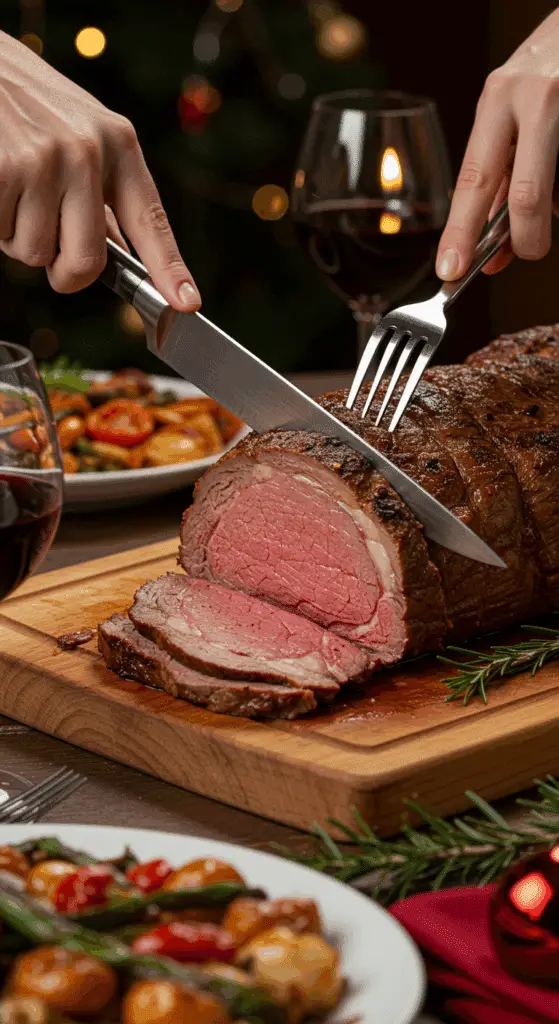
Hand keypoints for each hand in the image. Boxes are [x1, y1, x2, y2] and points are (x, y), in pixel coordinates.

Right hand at [0, 31, 200, 310]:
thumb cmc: (32, 106)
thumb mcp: (83, 136)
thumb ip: (106, 195)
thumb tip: (123, 256)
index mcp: (119, 145)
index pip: (151, 221)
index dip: (170, 270)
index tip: (186, 304)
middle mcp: (88, 153)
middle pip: (86, 263)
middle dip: (64, 272)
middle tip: (50, 249)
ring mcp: (44, 161)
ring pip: (35, 255)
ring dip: (19, 238)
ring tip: (16, 190)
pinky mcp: (3, 170)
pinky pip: (2, 235)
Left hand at [436, 8, 558, 280]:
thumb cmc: (550, 72)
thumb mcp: (513, 111)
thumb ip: (503, 174)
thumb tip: (494, 249)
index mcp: (498, 98)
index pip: (473, 179)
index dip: (461, 231)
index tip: (451, 269)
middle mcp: (531, 97)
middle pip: (522, 193)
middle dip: (521, 240)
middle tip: (525, 255)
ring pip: (555, 193)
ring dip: (553, 211)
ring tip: (550, 198)